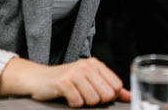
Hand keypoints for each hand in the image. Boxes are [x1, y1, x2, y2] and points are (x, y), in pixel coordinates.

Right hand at [0, 57, 130, 106]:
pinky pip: (78, 102)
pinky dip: (73, 103)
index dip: (109, 96)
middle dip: (97, 101)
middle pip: (106, 95)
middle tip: (84, 95)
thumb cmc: (65, 81)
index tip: (98, 95)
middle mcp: (86, 65)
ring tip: (75, 95)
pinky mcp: (64, 82)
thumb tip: (129, 96)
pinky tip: (67, 96)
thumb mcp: (89, 80)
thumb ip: (110, 88)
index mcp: (95, 64)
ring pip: (93, 100)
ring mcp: (75, 72)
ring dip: (83, 102)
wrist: (38, 78)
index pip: (116, 86)